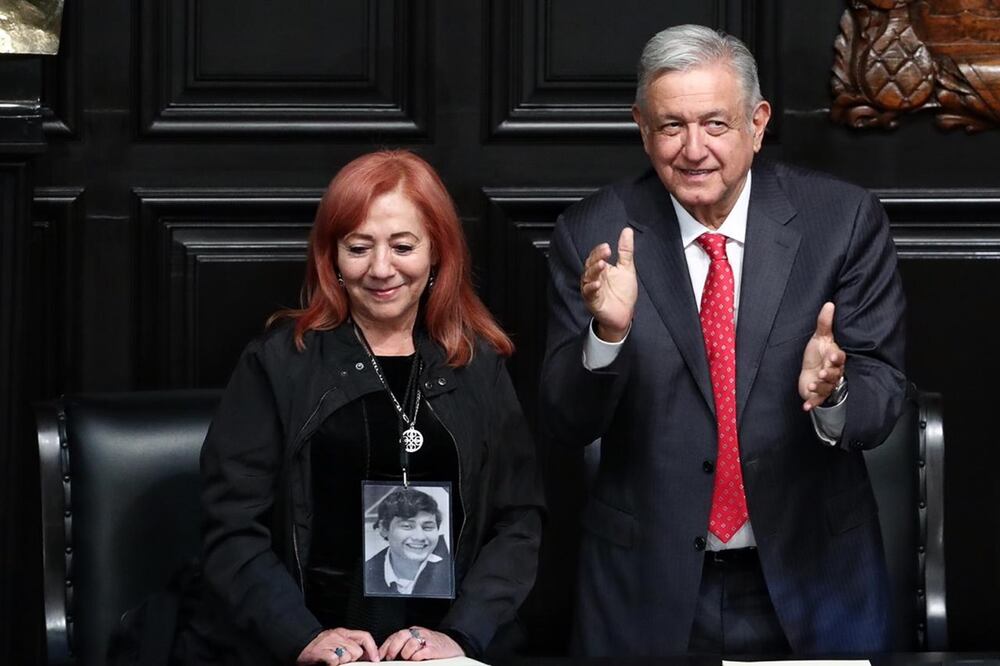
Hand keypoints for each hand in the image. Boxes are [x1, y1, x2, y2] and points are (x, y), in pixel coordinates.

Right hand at [297, 628, 378, 663]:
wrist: (301, 643)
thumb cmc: (320, 644)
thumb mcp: (338, 641)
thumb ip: (351, 644)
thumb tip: (367, 654)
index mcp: (344, 633)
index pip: (364, 636)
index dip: (372, 648)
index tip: (375, 658)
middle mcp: (338, 636)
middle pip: (357, 651)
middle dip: (353, 658)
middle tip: (343, 659)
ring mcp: (330, 643)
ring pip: (347, 656)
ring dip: (342, 661)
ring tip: (334, 659)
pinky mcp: (321, 651)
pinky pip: (335, 660)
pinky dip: (333, 663)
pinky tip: (328, 662)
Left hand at [378, 626, 463, 661]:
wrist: (454, 646)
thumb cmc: (435, 646)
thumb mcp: (419, 642)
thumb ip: (406, 645)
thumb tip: (389, 654)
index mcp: (413, 632)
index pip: (396, 635)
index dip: (386, 645)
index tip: (380, 654)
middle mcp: (419, 634)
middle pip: (401, 636)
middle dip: (393, 648)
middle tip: (390, 657)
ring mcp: (427, 640)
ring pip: (410, 644)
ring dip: (406, 653)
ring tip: (408, 658)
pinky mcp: (433, 649)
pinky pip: (421, 652)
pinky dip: (416, 657)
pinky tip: (417, 659)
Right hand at [581, 226, 636, 341]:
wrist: (624, 315)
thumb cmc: (623, 293)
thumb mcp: (627, 268)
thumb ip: (625, 250)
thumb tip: (627, 231)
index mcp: (601, 269)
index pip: (596, 256)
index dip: (600, 251)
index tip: (608, 246)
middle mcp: (594, 278)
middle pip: (590, 265)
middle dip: (597, 257)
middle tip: (605, 251)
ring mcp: (592, 289)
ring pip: (588, 277)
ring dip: (594, 270)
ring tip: (602, 265)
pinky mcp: (592, 301)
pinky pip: (589, 293)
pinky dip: (592, 288)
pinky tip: (597, 284)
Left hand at [798, 301, 845, 411]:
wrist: (811, 372)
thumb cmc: (818, 354)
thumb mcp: (820, 337)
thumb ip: (824, 323)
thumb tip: (829, 304)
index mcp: (835, 358)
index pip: (839, 358)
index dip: (836, 357)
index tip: (833, 355)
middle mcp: (833, 372)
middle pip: (835, 374)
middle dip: (829, 373)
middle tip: (822, 372)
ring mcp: (826, 384)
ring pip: (826, 386)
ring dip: (819, 387)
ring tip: (812, 385)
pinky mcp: (818, 394)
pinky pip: (817, 400)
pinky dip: (812, 403)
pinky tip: (806, 407)